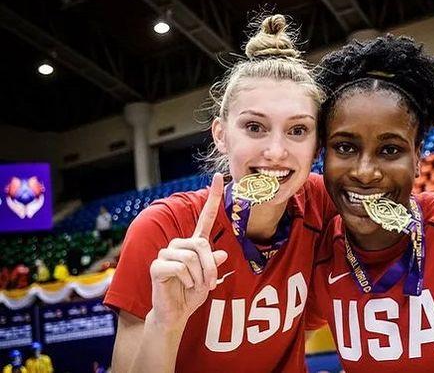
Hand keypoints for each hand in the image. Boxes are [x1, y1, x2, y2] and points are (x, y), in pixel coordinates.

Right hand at [149, 174, 227, 326]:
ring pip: (191, 257)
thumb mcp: (209, 279)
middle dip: (210, 267)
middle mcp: (180, 244)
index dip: (214, 197)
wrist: (175, 314)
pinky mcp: (157, 265)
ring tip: (194, 286)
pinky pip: (179, 267)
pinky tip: (181, 286)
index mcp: (195, 244)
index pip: (205, 217)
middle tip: (209, 284)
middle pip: (201, 245)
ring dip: (198, 276)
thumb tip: (220, 254)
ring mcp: (166, 253)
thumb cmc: (191, 294)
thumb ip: (214, 265)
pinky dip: (186, 281)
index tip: (220, 176)